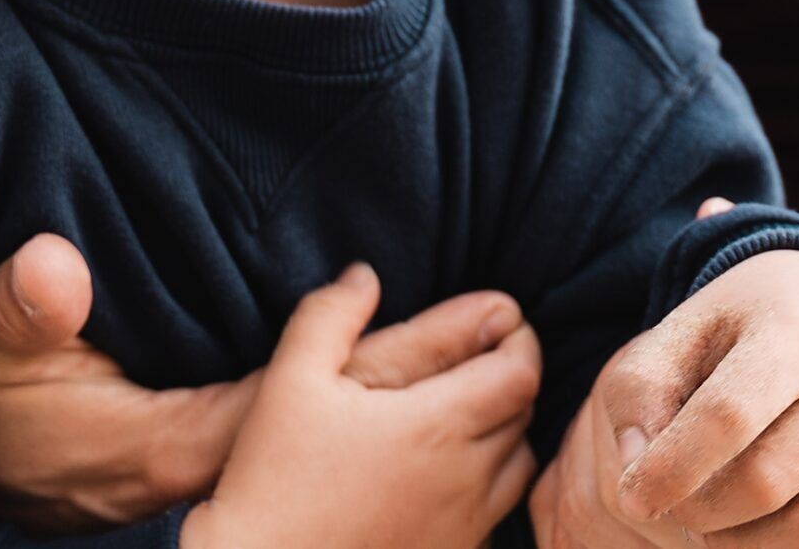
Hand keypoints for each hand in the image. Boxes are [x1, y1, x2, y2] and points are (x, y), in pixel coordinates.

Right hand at [185, 263, 540, 548]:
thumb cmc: (273, 481)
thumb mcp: (288, 381)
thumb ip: (330, 315)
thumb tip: (364, 275)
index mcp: (438, 424)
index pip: (521, 372)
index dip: (518, 342)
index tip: (497, 328)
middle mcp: (465, 478)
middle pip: (524, 416)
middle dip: (509, 381)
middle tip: (480, 361)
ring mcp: (462, 527)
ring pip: (517, 469)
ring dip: (504, 435)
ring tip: (466, 416)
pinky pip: (495, 517)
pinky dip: (487, 488)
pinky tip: (445, 477)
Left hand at [551, 230, 798, 547]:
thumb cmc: (743, 326)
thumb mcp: (683, 332)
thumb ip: (639, 394)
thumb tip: (633, 475)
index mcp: (795, 332)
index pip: (724, 418)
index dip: (667, 469)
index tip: (632, 495)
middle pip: (767, 483)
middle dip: (703, 515)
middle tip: (681, 511)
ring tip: (724, 527)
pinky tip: (794, 533)